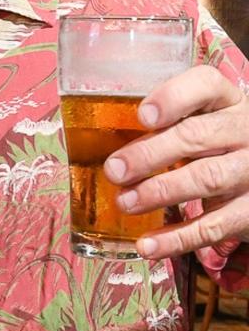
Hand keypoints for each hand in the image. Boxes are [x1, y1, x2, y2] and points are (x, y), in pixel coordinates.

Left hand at [104, 65, 248, 258]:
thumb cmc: (217, 141)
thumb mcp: (203, 119)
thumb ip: (166, 122)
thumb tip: (95, 137)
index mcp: (227, 101)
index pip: (206, 85)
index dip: (173, 98)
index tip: (142, 115)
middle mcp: (245, 131)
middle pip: (197, 136)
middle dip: (150, 154)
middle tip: (114, 170)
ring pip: (206, 179)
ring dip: (159, 192)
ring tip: (125, 202)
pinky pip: (214, 226)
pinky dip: (177, 239)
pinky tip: (147, 246)